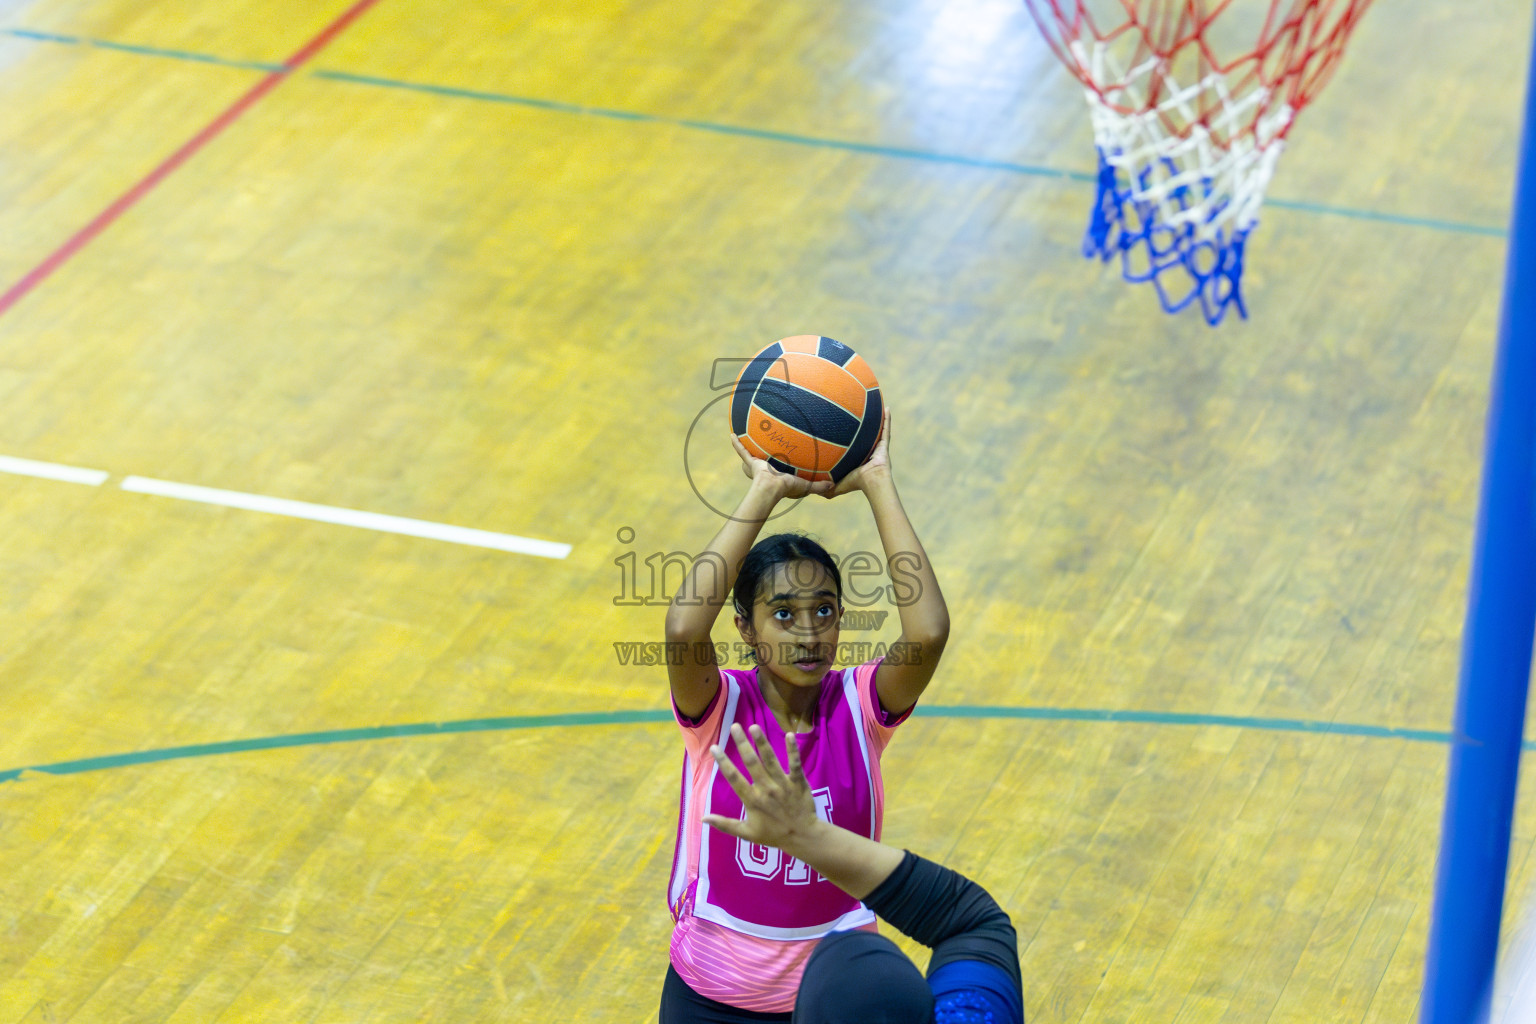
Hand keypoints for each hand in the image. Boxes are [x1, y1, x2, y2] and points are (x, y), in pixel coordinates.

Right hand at [702, 724, 820, 851]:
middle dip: (742, 744)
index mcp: (752, 800)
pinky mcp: (799, 782)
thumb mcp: (746, 833)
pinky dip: (792, 750)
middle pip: (752, 763)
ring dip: (762, 743)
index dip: (723, 762)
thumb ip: (725, 824)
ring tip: (754, 727)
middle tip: (734, 726)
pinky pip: (795, 763)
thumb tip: (702, 818)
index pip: (734, 778)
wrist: (803, 837)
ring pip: (771, 760)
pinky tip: (789, 734)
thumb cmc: (773, 834)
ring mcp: (783, 784)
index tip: (715, 747)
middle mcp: (766, 790)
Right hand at [731, 434, 831, 498]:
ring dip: (749, 445)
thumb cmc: (787, 488)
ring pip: (752, 454)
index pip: (781, 467)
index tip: (785, 456)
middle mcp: (767, 468)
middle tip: (765, 443)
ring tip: (747, 433)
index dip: (783, 463)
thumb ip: (819, 486)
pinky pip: (742, 451)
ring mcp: (757, 465)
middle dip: (763, 453)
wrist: (771, 488)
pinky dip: (737, 443)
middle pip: (765, 458)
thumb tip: (833, 485)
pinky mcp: (751, 462)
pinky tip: (732, 434)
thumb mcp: (806, 486)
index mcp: (778, 474)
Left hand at [823, 405, 891, 498]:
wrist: (872, 481)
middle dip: (865, 427)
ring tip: (875, 407)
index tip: (846, 431)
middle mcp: (870, 451)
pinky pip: (886, 429)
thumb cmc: (857, 483)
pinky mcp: (884, 444)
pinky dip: (887, 419)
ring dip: (878, 420)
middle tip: (860, 415)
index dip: (851, 440)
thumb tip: (814, 491)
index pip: (855, 447)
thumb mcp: (838, 485)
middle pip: (867, 436)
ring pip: (877, 430)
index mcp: (860, 459)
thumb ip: (827, 487)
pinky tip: (886, 408)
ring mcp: (878, 447)